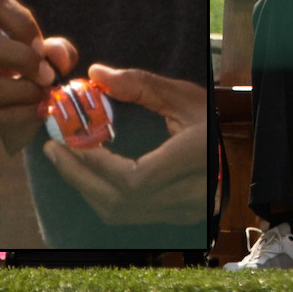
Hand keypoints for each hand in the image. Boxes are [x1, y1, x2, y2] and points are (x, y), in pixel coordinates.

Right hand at [0, 0, 76, 194]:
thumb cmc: (8, 100)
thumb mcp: (31, 70)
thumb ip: (50, 54)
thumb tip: (60, 55)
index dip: (19, 17)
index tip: (40, 42)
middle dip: (22, 57)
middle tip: (47, 75)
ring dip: (23, 91)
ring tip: (44, 97)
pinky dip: (21, 115)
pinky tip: (39, 112)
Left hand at [42, 64, 207, 225]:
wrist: (238, 149)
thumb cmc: (210, 119)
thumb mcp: (183, 95)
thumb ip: (140, 84)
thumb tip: (97, 73)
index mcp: (195, 157)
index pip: (135, 178)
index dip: (97, 164)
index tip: (70, 140)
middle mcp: (189, 192)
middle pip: (119, 201)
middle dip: (79, 176)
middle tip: (54, 148)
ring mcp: (180, 211)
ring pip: (118, 213)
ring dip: (86, 187)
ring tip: (65, 158)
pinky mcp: (170, 218)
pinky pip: (126, 214)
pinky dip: (101, 194)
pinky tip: (88, 173)